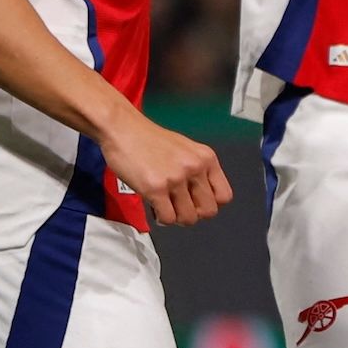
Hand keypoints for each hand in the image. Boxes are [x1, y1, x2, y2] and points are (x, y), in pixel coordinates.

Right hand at [102, 111, 232, 226]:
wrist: (123, 128)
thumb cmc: (149, 139)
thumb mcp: (185, 150)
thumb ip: (197, 171)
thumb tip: (201, 200)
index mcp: (206, 158)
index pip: (224, 196)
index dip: (209, 203)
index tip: (195, 202)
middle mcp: (195, 167)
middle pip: (209, 211)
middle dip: (193, 214)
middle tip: (178, 207)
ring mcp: (176, 178)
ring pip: (188, 219)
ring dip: (176, 218)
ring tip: (165, 206)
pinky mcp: (155, 188)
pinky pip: (168, 219)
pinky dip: (161, 219)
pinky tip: (155, 207)